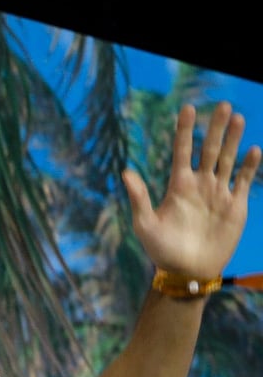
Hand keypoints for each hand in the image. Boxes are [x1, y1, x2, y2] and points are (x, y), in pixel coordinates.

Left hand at [122, 101, 261, 278]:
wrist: (186, 271)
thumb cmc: (161, 249)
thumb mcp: (145, 224)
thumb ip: (139, 198)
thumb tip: (125, 172)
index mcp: (178, 185)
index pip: (183, 151)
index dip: (185, 131)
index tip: (187, 108)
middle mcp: (199, 184)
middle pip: (210, 150)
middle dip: (215, 128)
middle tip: (223, 105)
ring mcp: (218, 193)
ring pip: (228, 160)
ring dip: (234, 140)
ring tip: (238, 118)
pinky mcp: (235, 206)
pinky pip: (244, 181)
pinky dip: (249, 166)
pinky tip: (253, 149)